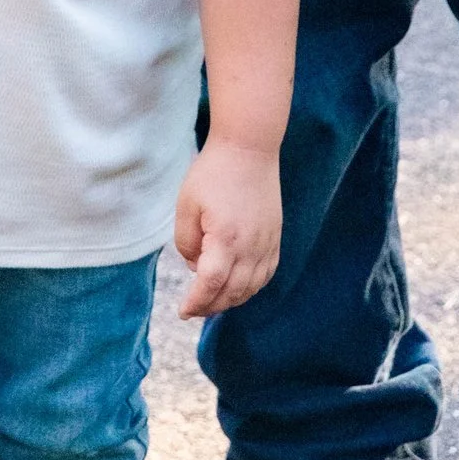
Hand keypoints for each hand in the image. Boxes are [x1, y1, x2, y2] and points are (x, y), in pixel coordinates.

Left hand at [173, 135, 282, 318]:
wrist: (249, 148)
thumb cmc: (213, 173)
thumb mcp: (187, 205)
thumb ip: (186, 242)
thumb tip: (195, 267)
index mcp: (226, 239)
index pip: (210, 285)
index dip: (196, 303)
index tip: (183, 311)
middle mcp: (251, 247)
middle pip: (232, 293)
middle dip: (211, 306)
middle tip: (194, 309)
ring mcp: (267, 244)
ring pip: (251, 288)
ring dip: (231, 300)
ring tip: (212, 301)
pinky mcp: (275, 238)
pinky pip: (266, 274)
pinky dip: (251, 287)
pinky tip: (238, 286)